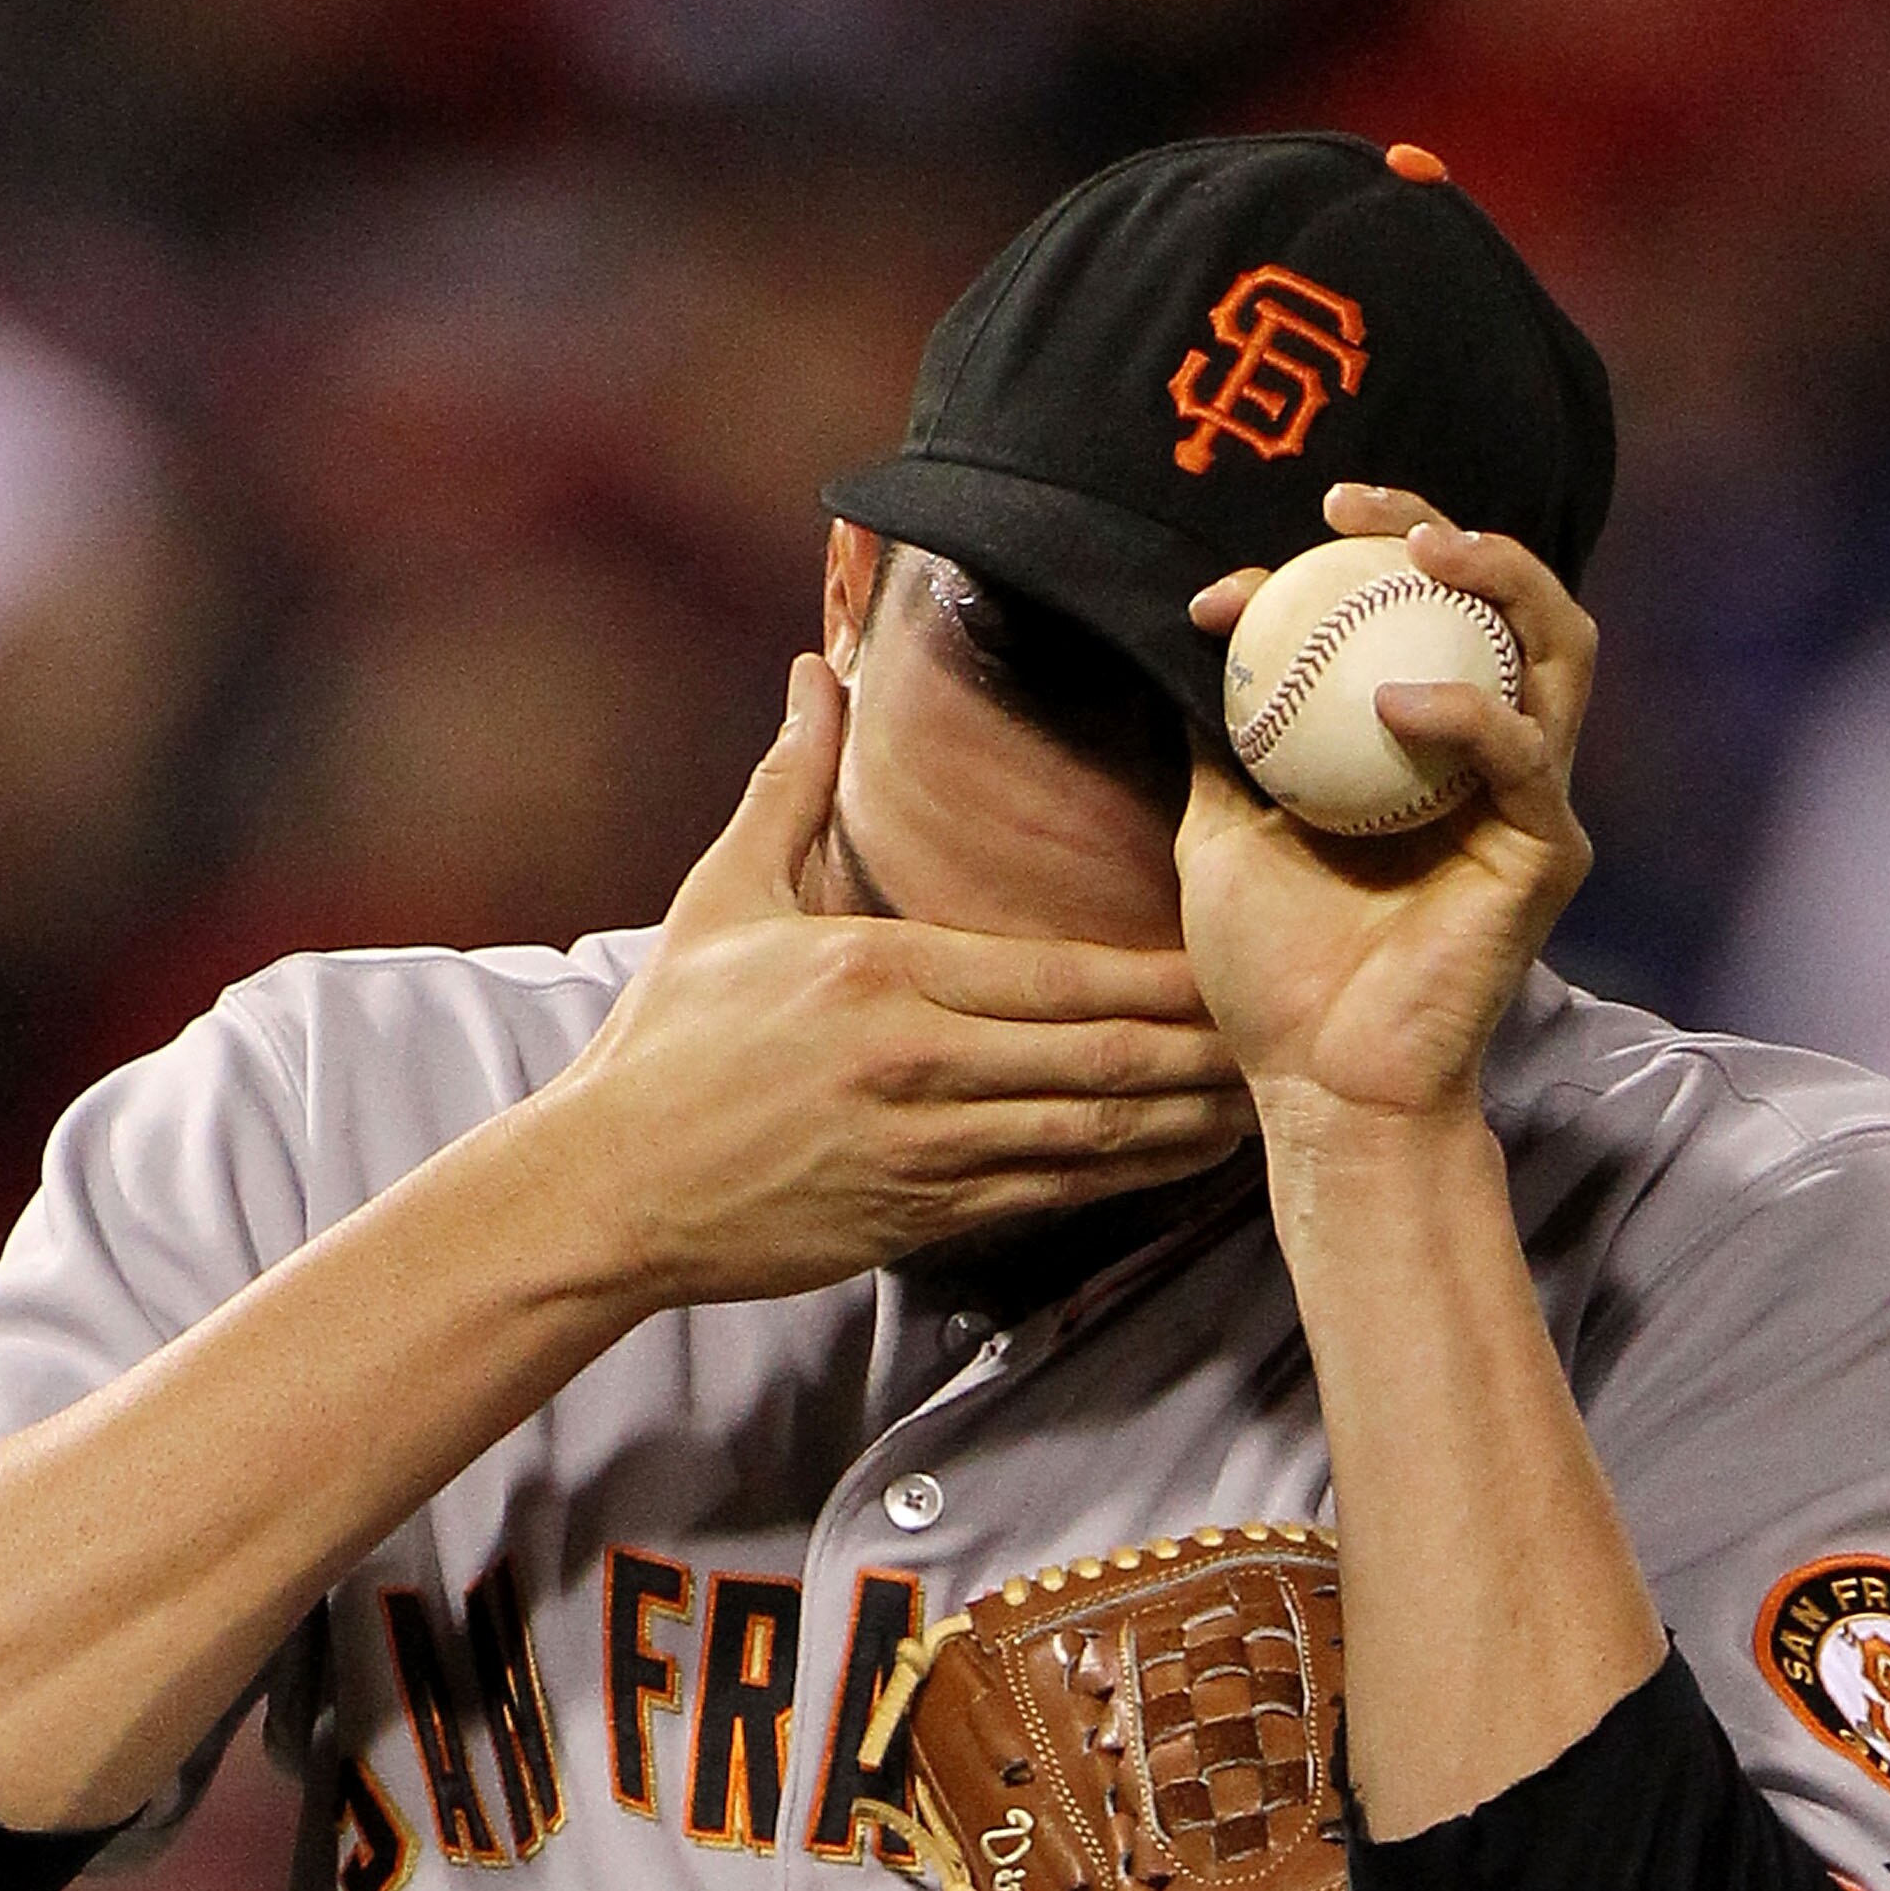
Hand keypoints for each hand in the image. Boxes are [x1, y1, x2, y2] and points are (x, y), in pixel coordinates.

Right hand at [556, 655, 1250, 1303]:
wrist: (609, 1185)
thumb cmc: (665, 1042)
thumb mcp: (726, 898)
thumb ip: (790, 785)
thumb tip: (815, 671)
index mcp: (881, 974)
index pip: (1056, 975)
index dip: (1158, 976)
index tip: (1229, 957)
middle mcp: (916, 1064)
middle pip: (1095, 1057)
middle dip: (1196, 1052)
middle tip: (1280, 1034)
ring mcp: (921, 1151)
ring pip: (1086, 1137)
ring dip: (1179, 1126)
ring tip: (1258, 1108)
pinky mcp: (915, 1219)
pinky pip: (1044, 1197)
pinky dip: (1118, 1182)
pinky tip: (1174, 1165)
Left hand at [1177, 484, 1595, 1128]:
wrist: (1322, 1086)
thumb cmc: (1276, 976)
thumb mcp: (1223, 831)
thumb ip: (1226, 736)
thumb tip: (1198, 635)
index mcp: (1422, 746)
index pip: (1405, 618)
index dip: (1332, 573)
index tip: (1233, 586)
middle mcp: (1489, 759)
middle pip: (1503, 603)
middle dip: (1441, 526)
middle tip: (1352, 506)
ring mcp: (1528, 802)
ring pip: (1556, 649)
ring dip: (1498, 577)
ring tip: (1419, 550)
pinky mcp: (1547, 854)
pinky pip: (1521, 755)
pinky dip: (1465, 714)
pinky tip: (1398, 701)